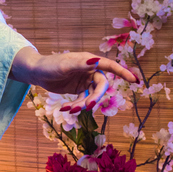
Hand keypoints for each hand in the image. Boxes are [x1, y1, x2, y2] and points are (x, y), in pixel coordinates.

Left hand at [11, 46, 138, 110]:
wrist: (37, 72)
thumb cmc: (50, 65)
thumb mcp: (65, 65)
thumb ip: (81, 64)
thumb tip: (96, 61)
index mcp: (90, 61)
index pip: (110, 66)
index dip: (123, 73)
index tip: (135, 81)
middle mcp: (90, 70)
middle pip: (101, 87)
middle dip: (94, 98)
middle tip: (86, 107)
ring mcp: (84, 80)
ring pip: (92, 96)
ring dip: (83, 104)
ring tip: (69, 109)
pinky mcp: (78, 89)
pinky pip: (83, 100)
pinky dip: (76, 106)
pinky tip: (64, 108)